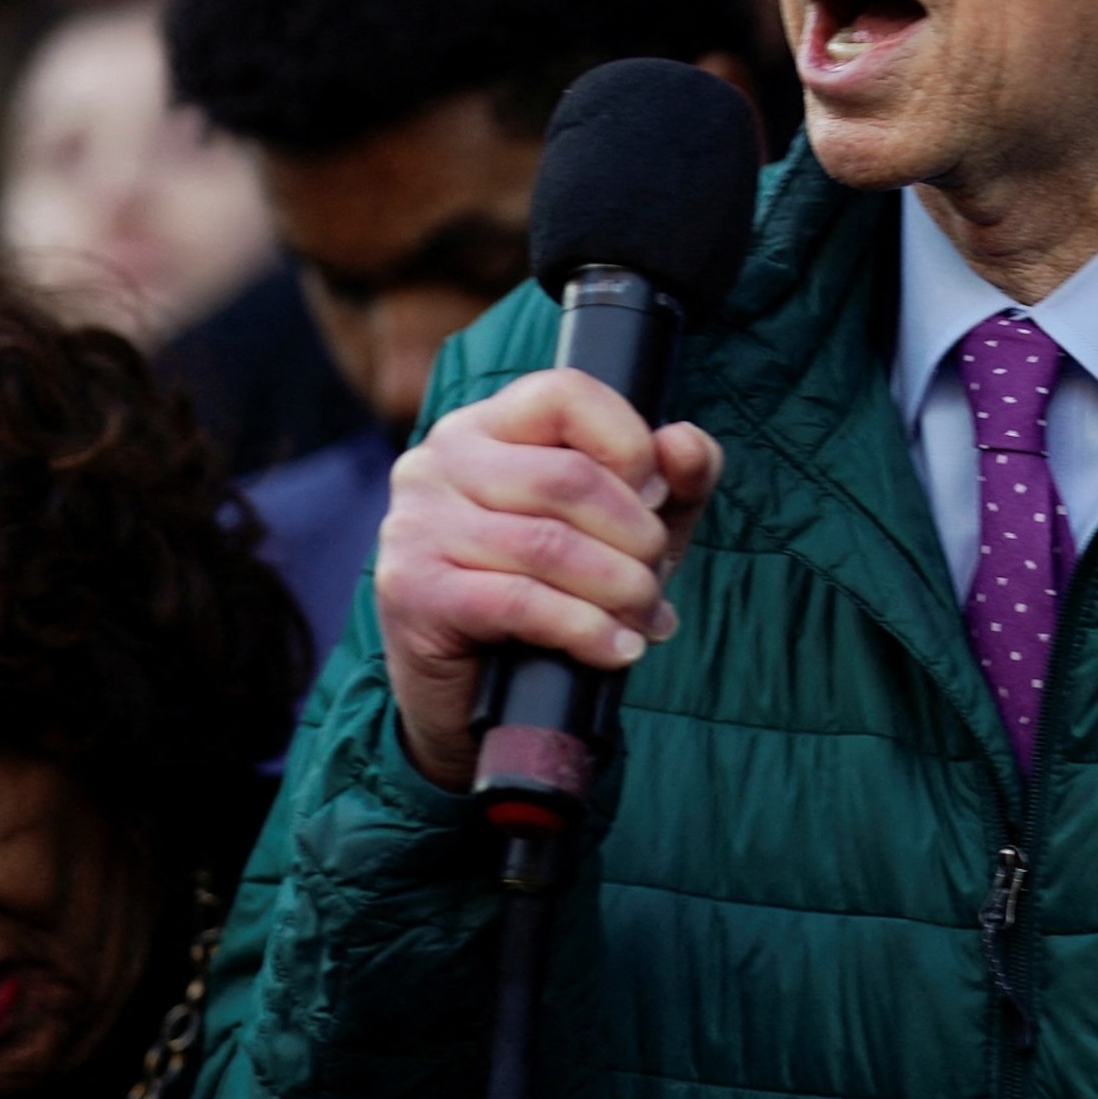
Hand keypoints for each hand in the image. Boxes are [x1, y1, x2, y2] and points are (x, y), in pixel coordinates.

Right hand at [372, 368, 724, 791]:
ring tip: (646, 620)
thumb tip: (684, 443)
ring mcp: (416, 524)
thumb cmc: (548, 601)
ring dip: (620, 589)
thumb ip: (671, 483)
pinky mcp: (413, 590)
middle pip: (566, 477)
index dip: (628, 442)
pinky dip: (586, 629)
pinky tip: (616, 649)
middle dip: (636, 536)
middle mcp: (438, 461)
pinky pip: (520, 600)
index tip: (657, 498)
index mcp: (484, 428)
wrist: (471, 704)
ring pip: (548, 543)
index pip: (564, 394)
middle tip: (657, 580)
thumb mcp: (623, 535)